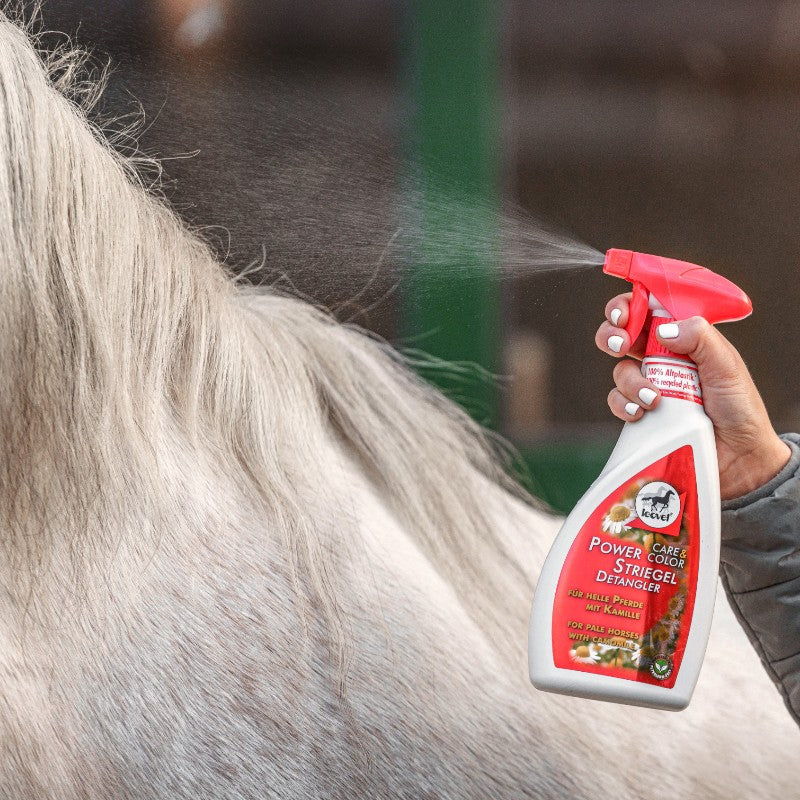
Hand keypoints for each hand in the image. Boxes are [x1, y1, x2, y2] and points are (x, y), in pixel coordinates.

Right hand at [595, 293, 790, 500]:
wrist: (739, 459)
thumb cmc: (740, 409)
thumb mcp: (727, 366)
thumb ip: (700, 338)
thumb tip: (663, 329)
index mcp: (685, 339)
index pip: (650, 310)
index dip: (631, 306)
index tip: (624, 316)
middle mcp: (664, 359)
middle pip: (623, 334)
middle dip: (612, 335)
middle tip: (619, 345)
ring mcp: (650, 385)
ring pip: (619, 370)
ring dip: (629, 380)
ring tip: (652, 398)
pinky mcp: (641, 413)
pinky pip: (617, 401)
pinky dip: (624, 404)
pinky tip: (642, 413)